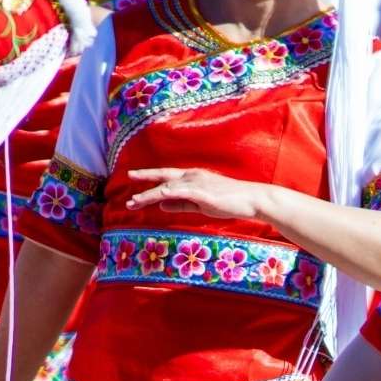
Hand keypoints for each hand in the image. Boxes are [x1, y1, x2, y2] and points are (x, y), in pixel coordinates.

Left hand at [123, 167, 270, 227]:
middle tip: (128, 180)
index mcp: (193, 177)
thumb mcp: (201, 204)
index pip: (167, 176)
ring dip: (149, 194)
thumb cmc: (230, 202)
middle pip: (163, 177)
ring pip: (167, 187)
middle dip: (145, 179)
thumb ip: (180, 204)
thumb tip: (161, 204)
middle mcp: (192, 176)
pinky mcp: (201, 191)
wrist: (252, 200)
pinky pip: (178, 193)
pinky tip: (154, 199)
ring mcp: (197, 182)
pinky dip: (164, 195)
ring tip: (133, 202)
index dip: (150, 176)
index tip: (134, 176)